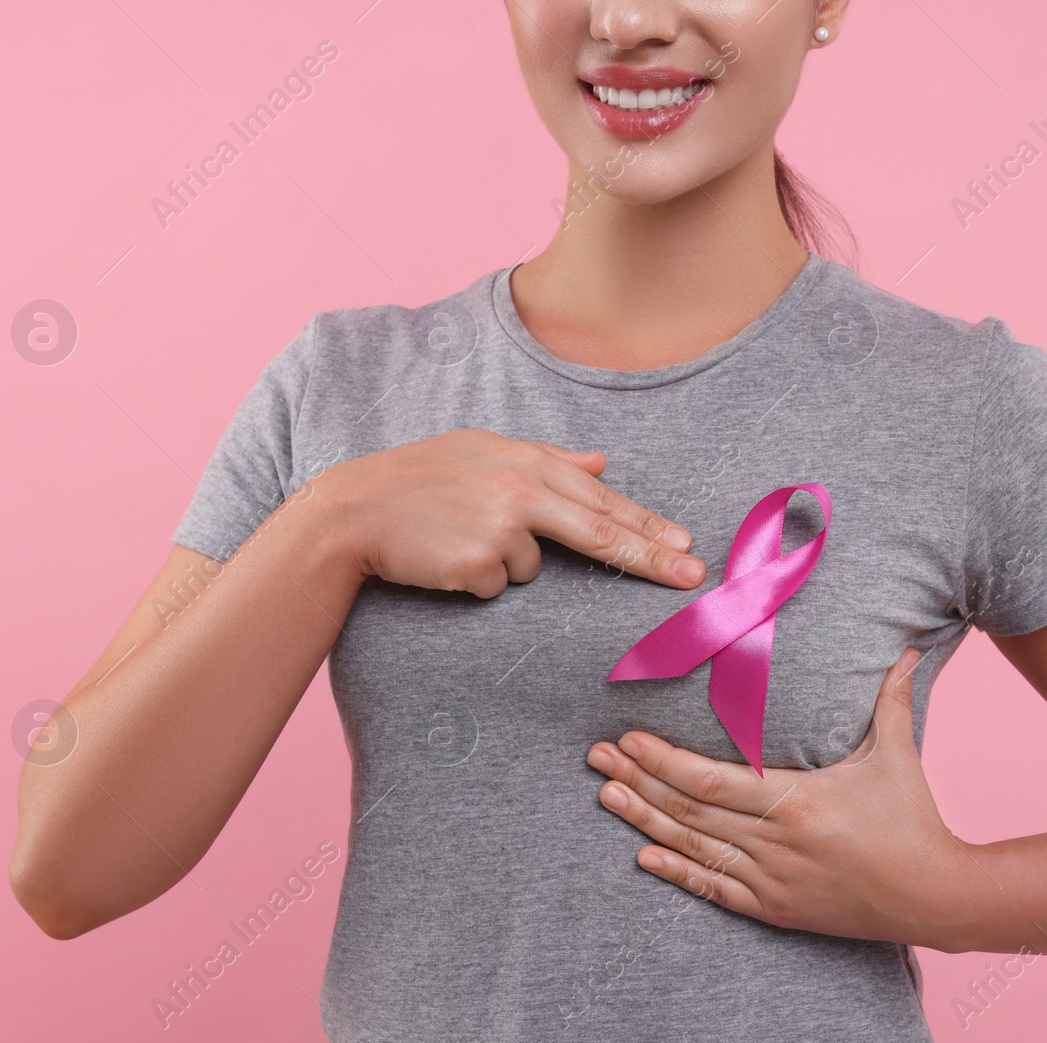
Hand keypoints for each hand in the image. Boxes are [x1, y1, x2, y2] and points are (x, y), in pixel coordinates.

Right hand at [315, 428, 705, 597]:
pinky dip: (474, 580)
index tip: (686, 545)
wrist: (353, 510)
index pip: (601, 499)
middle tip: (693, 577)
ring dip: (503, 562)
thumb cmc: (418, 479)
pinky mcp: (478, 563)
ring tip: (459, 537)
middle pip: (602, 532)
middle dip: (652, 557)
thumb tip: (601, 463)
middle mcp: (521, 490)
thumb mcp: (482, 451)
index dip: (648, 525)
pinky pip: (497, 587)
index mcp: (527, 461)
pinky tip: (445, 556)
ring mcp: (501, 527)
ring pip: (533, 568)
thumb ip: (547, 458)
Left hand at [585, 646, 982, 950]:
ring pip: (693, 848)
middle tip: (597, 757)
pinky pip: (715, 889)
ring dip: (644, 821)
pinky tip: (644, 855)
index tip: (628, 739)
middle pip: (689, 811)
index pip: (711, 781)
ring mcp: (772, 881)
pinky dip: (678, 872)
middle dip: (638, 781)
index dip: (664, 761)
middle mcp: (775, 844)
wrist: (936, 898)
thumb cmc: (913, 820)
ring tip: (606, 795)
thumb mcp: (897, 755)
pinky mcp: (775, 909)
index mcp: (797, 803)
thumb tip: (906, 647)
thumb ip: (891, 698)